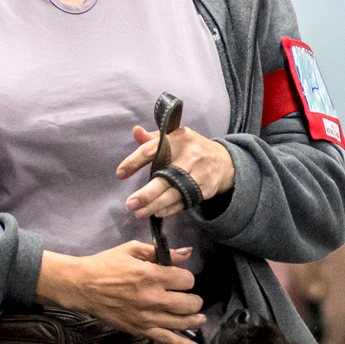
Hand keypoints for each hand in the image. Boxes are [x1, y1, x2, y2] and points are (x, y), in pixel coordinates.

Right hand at [36, 241, 203, 343]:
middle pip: (190, 303)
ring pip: (183, 322)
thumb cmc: (107, 265)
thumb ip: (161, 251)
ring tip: (199, 317)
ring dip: (195, 319)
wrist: (83, 286)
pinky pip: (167, 339)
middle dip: (194, 299)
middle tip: (188, 297)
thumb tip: (186, 253)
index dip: (186, 278)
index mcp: (152, 275)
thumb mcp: (132, 250)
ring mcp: (148, 317)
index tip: (179, 278)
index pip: (187, 280)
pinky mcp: (141, 330)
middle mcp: (153, 298)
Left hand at [119, 124, 234, 219]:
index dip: (134, 161)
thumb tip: (135, 131)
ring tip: (139, 211)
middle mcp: (190, 155)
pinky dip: (168, 209)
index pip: (152, 149)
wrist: (224, 162)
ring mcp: (199, 173)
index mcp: (178, 138)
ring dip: (154, 205)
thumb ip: (153, 139)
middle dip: (146, 193)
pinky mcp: (205, 188)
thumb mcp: (175, 138)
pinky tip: (156, 212)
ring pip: (173, 193)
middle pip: (164, 177)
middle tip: (130, 203)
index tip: (120, 173)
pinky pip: (183, 202)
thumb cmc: (192, 149)